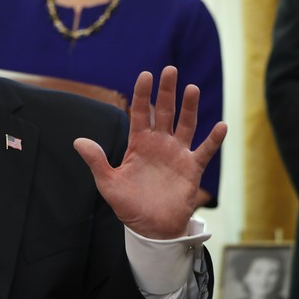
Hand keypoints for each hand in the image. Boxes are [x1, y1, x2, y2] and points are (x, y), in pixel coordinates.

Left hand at [73, 66, 226, 239]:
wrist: (150, 228)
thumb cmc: (128, 205)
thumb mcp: (107, 183)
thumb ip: (96, 161)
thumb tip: (78, 141)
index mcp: (138, 144)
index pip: (141, 113)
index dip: (143, 95)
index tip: (145, 74)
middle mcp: (159, 144)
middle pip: (165, 112)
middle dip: (167, 92)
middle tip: (169, 70)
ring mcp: (177, 154)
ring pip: (186, 125)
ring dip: (190, 107)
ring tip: (192, 88)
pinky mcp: (191, 169)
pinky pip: (204, 151)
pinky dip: (213, 139)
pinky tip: (220, 126)